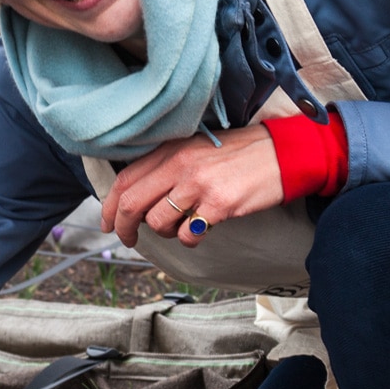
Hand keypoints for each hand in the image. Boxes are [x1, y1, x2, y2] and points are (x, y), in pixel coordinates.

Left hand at [103, 125, 281, 248]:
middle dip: (124, 228)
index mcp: (171, 149)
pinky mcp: (219, 204)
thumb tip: (136, 198)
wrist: (282, 153)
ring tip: (182, 227)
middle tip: (129, 240)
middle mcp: (180, 164)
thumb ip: (166, 167)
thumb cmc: (238, 154)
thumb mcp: (196, 148)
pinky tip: (203, 229)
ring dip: (165, 233)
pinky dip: (190, 239)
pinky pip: (188, 234)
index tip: (108, 223)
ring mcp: (198, 185)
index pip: (125, 180)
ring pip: (158, 223)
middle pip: (132, 204)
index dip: (109, 207)